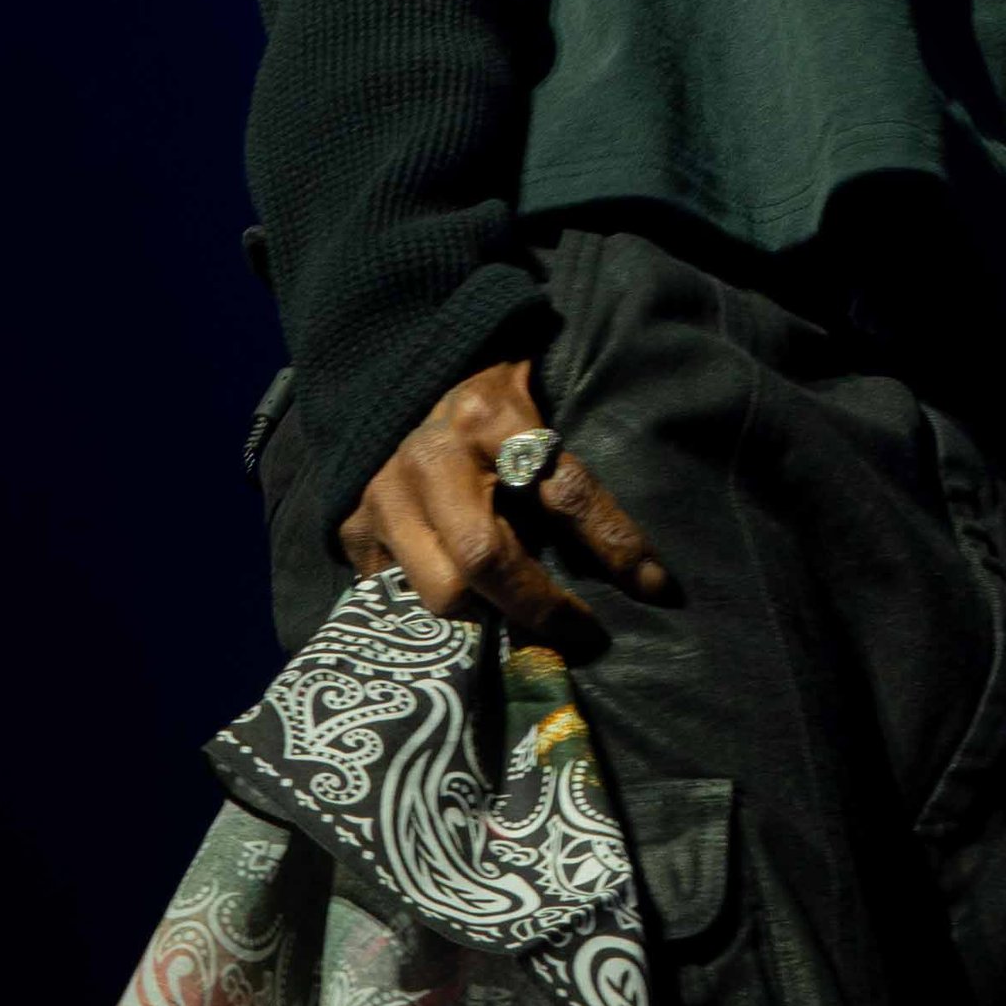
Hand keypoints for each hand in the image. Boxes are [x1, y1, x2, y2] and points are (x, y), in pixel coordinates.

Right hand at [337, 355, 669, 641]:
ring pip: (438, 592)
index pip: (565, 492)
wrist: (393, 373)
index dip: (613, 545)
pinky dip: (433, 620)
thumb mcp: (538, 416)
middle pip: (484, 557)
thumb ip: (573, 485)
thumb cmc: (485, 405)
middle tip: (575, 632)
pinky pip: (396, 600)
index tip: (652, 588)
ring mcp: (382, 497)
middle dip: (536, 607)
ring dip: (484, 622)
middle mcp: (430, 459)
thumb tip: (647, 580)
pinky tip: (461, 621)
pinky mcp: (353, 530)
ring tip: (516, 628)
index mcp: (489, 417)